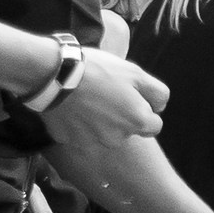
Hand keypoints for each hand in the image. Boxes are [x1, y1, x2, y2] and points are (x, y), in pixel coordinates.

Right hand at [44, 47, 166, 146]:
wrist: (54, 74)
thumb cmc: (98, 71)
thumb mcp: (136, 73)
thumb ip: (157, 93)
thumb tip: (159, 107)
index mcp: (136, 122)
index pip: (154, 126)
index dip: (145, 111)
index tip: (132, 98)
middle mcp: (116, 138)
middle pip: (126, 130)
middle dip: (121, 117)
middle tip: (106, 95)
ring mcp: (90, 141)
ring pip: (103, 134)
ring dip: (99, 122)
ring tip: (87, 99)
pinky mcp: (67, 140)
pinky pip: (78, 134)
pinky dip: (77, 124)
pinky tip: (71, 106)